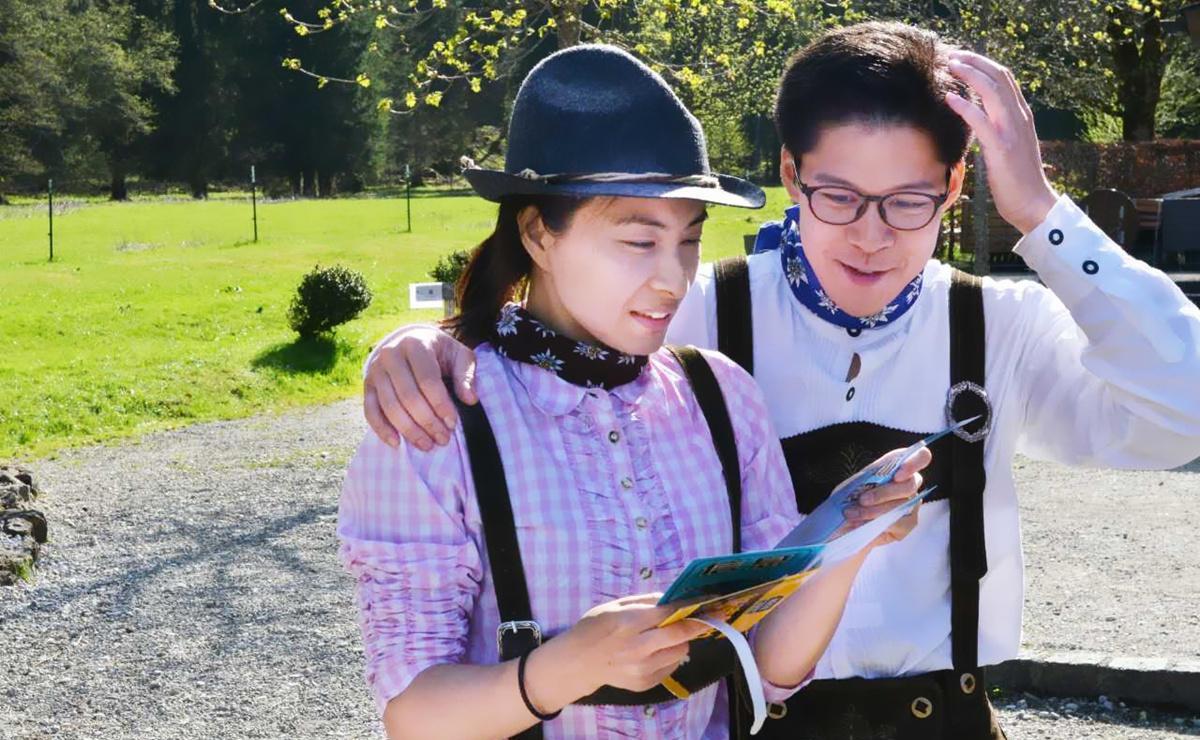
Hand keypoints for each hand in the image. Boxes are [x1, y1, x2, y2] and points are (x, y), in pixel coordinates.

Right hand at [364, 324, 477, 449]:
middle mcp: (391, 354)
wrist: (411, 341)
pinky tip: (397, 443)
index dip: (440, 405)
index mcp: (415, 344)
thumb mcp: (460, 356)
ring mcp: (375, 370)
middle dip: (427, 422)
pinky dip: (382, 429)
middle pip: (408, 396)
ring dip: (409, 430)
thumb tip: (470, 399)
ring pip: (390, 406)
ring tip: (427, 445)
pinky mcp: (367, 385)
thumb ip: (466, 375)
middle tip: (443, 439)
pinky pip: (370, 411)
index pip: (427, 380)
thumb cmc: (440, 352)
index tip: (453, 423)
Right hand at [527, 594, 707, 709]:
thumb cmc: (595, 628)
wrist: (578, 663)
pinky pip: (671, 667)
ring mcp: (642, 670)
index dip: (691, 606)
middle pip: (681, 635)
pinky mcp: (645, 684)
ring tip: (668, 635)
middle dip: (697, 624)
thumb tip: (672, 599)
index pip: (669, 614)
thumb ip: (645, 602)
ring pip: (680, 652)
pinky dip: (670, 656)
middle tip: (705, 616)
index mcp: (628, 624)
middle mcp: (637, 649)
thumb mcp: (615, 606)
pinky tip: (656, 651)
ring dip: (681, 640)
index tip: (709, 601)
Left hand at [834, 446, 929, 544]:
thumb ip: (864, 479)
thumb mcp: (857, 480)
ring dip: (874, 512)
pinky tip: (858, 524)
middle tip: (862, 500)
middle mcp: (912, 483)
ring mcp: (913, 504)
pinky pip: (895, 525)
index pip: (922, 457)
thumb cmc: (856, 491)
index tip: (897, 476)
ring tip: (852, 514)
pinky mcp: (908, 524)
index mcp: (902, 465)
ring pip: (901, 508)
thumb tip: (862, 487)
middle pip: (909, 487)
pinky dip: (874, 524)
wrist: (851, 512)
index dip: (913, 464)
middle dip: (883, 494)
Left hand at [944, 50, 1059, 235]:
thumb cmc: (1016, 180)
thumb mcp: (1008, 146)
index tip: (962, 58)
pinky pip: (981, 120)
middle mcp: (1019, 117)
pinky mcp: (1002, 148)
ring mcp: (1012, 131)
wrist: (1033, 204)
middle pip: (999, 76)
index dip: (983, 64)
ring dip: (969, 74)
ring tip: (949, 66)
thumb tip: (978, 118)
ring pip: (992, 90)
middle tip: (952, 55)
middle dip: (974, 61)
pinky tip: (949, 98)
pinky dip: (965, 106)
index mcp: (1021, 115)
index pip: (1005, 78)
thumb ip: (997, 129)